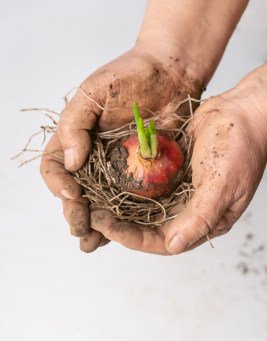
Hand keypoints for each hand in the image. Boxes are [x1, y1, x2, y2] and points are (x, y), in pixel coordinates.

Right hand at [40, 44, 201, 251]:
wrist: (172, 74)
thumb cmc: (130, 75)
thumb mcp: (93, 91)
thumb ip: (74, 124)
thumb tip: (71, 163)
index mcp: (75, 140)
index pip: (54, 167)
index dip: (58, 184)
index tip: (73, 193)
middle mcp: (93, 158)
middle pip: (75, 192)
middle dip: (75, 212)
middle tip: (80, 228)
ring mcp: (117, 169)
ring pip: (99, 202)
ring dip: (94, 225)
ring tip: (92, 242)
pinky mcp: (142, 176)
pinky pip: (128, 201)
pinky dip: (122, 219)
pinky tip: (119, 234)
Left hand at [90, 65, 266, 254]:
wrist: (243, 111)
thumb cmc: (242, 149)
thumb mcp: (224, 186)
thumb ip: (200, 217)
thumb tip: (174, 246)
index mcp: (202, 222)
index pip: (160, 241)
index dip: (130, 237)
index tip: (105, 226)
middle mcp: (186, 211)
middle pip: (145, 227)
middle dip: (118, 224)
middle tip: (90, 215)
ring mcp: (177, 191)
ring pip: (141, 206)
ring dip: (117, 206)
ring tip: (92, 201)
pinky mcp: (169, 172)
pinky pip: (144, 183)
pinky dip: (126, 183)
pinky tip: (106, 179)